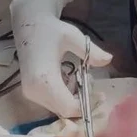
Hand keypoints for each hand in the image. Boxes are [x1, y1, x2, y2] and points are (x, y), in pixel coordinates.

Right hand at [11, 0, 111, 118]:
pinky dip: (66, 96)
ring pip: (59, 109)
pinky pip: (53, 103)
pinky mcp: (30, 93)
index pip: (68, 107)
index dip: (86, 106)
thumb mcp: (73, 36)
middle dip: (82, 102)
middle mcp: (34, 90)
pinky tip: (69, 79)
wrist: (28, 25)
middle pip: (64, 111)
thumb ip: (91, 51)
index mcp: (44, 79)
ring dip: (74, 99)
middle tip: (92, 83)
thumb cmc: (50, 30)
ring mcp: (30, 93)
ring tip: (81, 78)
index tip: (100, 95)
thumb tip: (109, 59)